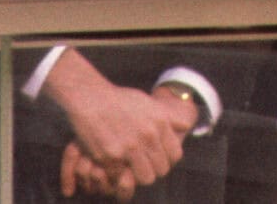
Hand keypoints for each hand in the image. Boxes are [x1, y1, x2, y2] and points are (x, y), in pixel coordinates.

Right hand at [42, 53, 191, 197]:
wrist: (90, 98)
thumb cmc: (119, 100)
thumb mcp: (148, 102)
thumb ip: (168, 117)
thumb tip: (186, 125)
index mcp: (159, 123)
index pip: (175, 155)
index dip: (167, 160)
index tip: (158, 159)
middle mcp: (148, 136)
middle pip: (161, 169)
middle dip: (153, 170)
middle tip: (143, 165)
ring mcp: (130, 148)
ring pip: (145, 177)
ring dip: (138, 176)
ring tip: (130, 168)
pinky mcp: (111, 157)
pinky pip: (122, 177)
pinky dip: (119, 175)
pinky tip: (115, 165)